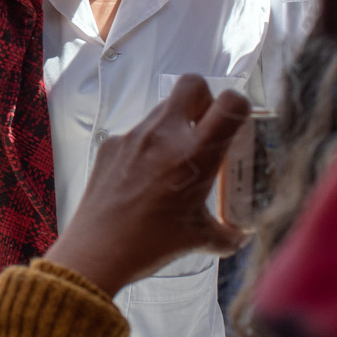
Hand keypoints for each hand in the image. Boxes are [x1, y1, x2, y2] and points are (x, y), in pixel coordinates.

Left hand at [44, 76, 247, 295]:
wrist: (95, 252)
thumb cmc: (150, 244)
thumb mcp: (199, 239)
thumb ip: (227, 234)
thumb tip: (240, 235)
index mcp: (194, 154)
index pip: (230, 104)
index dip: (239, 106)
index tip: (234, 126)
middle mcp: (165, 135)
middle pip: (192, 84)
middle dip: (203, 99)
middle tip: (203, 130)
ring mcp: (134, 136)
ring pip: (163, 109)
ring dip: (175, 125)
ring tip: (171, 163)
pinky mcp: (111, 144)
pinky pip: (137, 133)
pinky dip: (147, 146)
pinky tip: (141, 178)